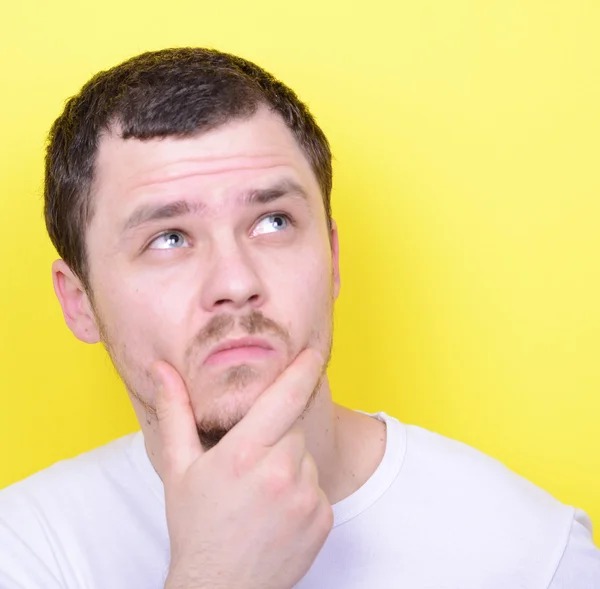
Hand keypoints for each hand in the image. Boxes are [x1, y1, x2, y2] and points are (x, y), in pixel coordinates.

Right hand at [152, 348, 333, 588]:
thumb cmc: (195, 526)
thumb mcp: (178, 469)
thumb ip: (175, 413)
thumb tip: (163, 370)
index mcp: (244, 453)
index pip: (284, 397)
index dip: (301, 370)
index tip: (312, 353)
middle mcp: (281, 472)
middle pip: (292, 428)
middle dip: (275, 435)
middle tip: (250, 464)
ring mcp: (306, 497)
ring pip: (306, 457)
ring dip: (289, 464)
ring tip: (260, 493)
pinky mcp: (323, 518)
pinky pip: (317, 487)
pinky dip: (302, 492)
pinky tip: (276, 512)